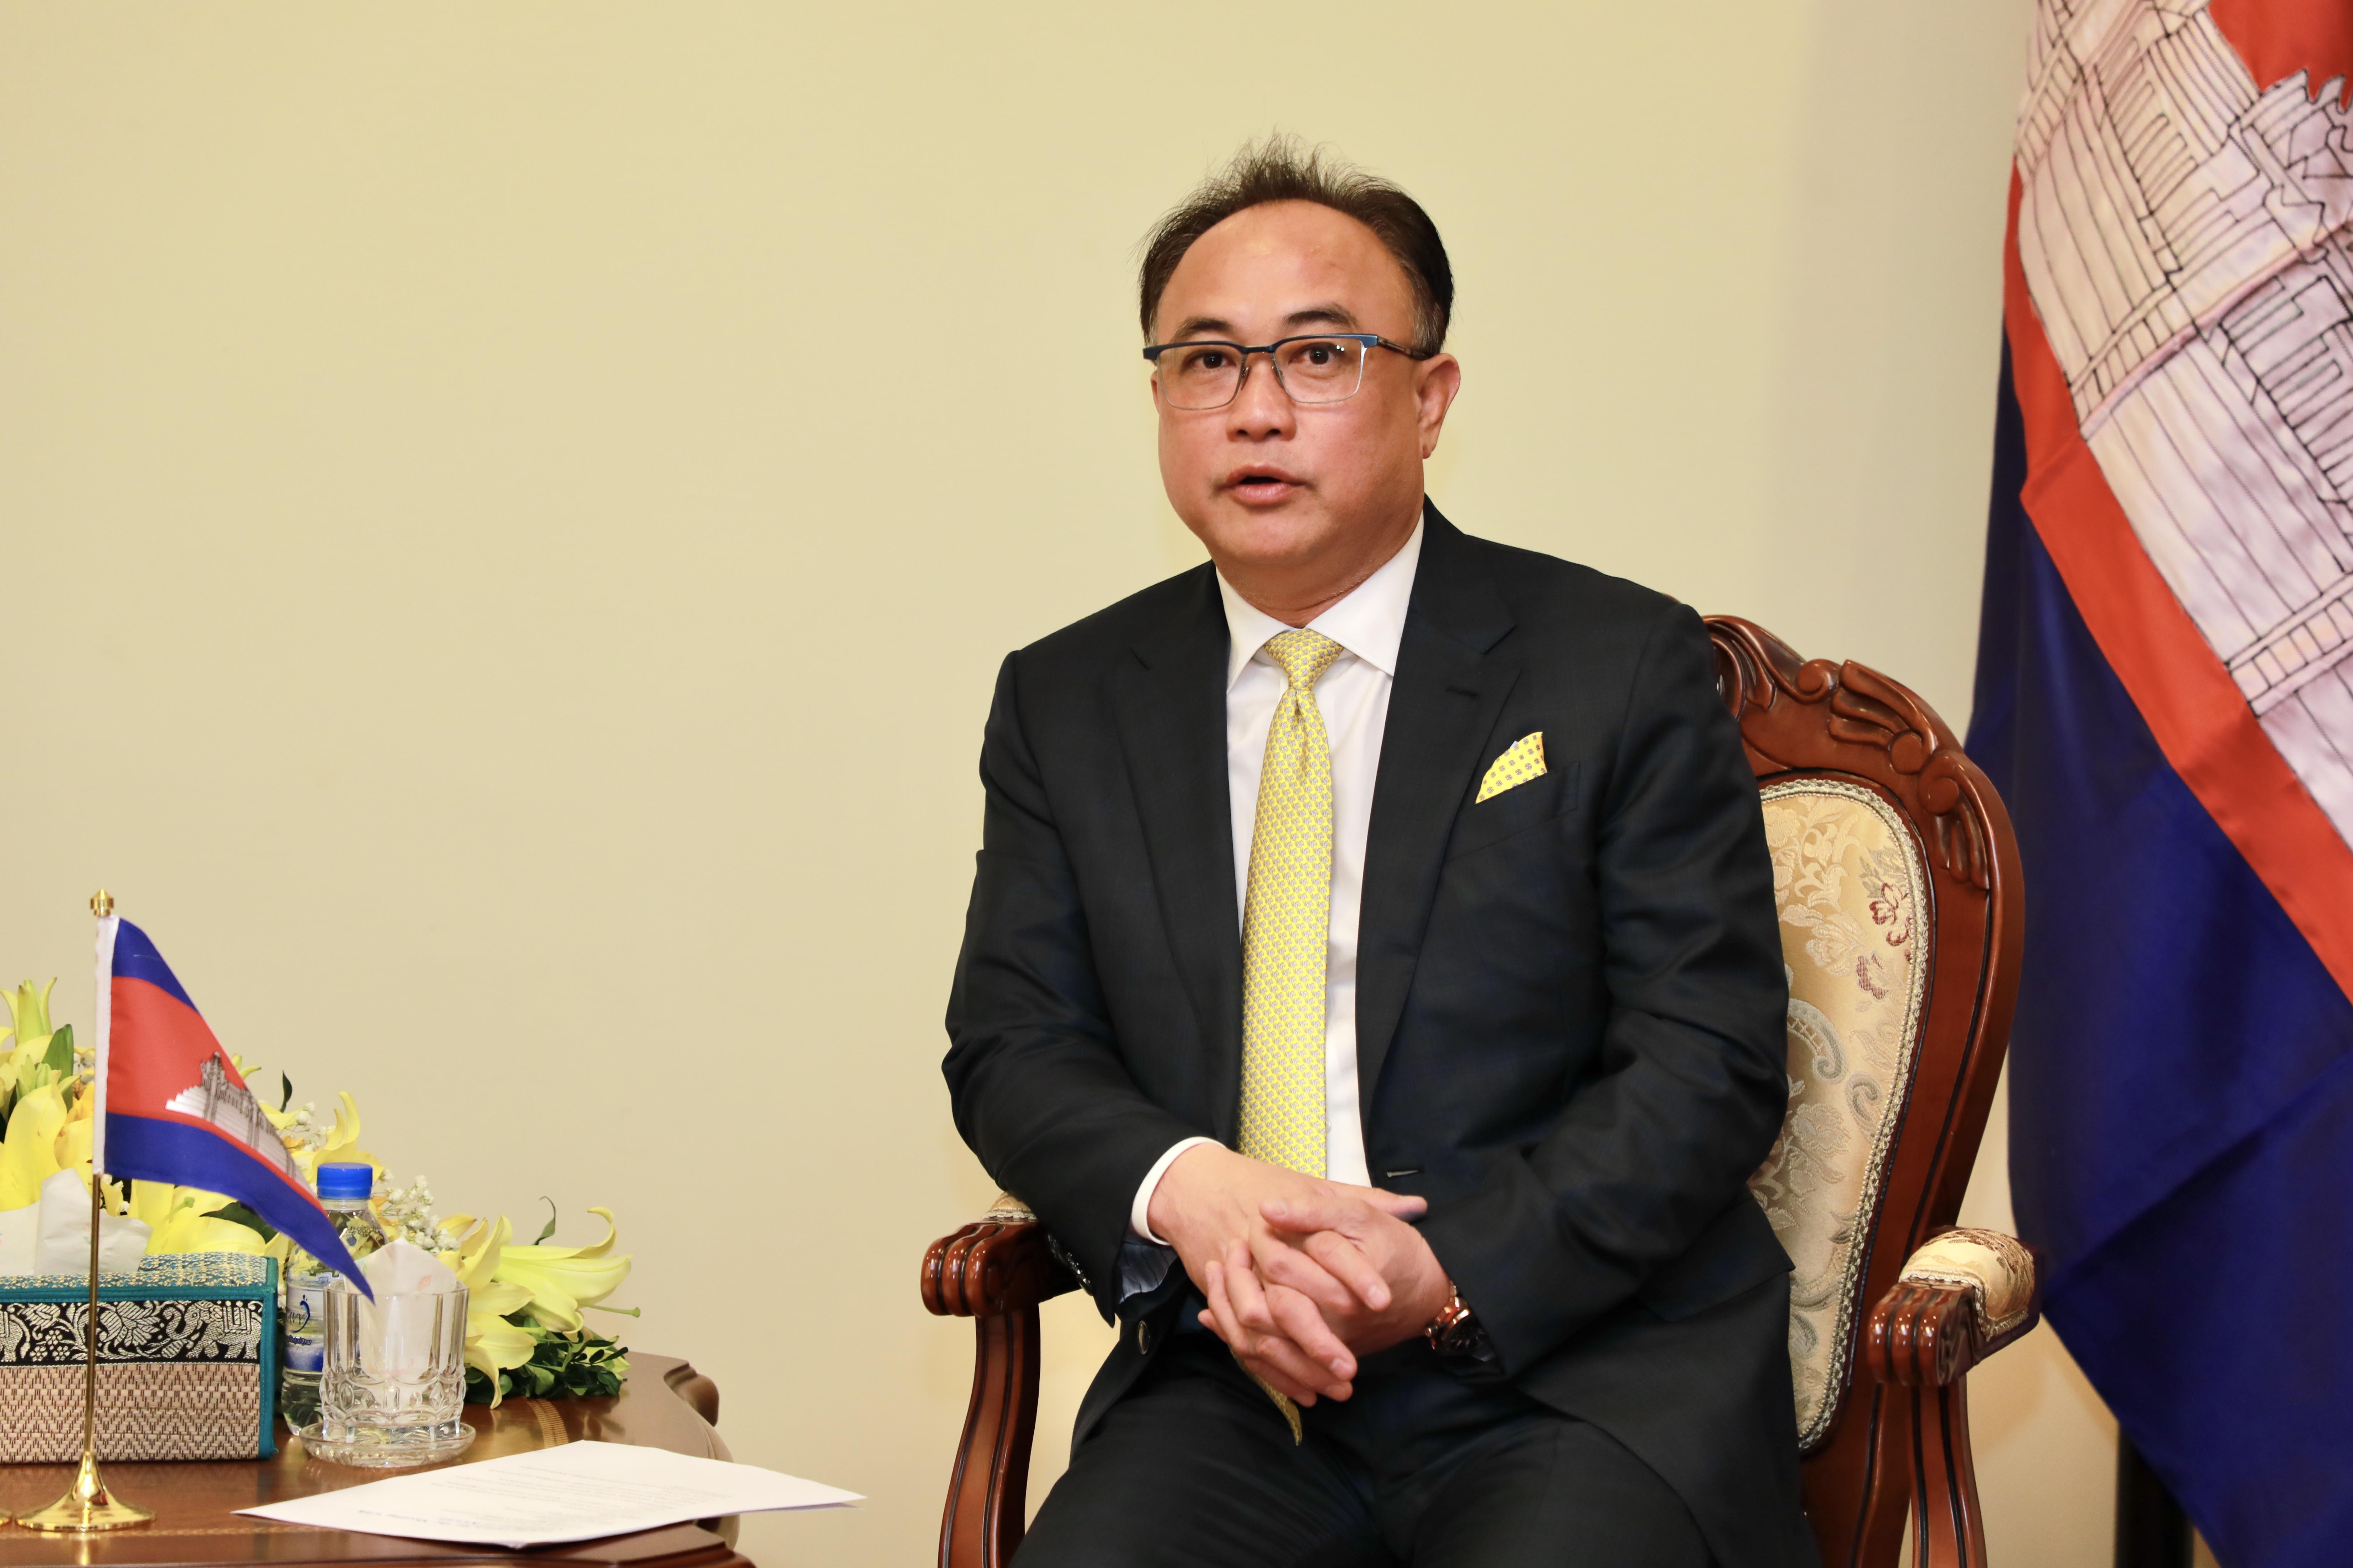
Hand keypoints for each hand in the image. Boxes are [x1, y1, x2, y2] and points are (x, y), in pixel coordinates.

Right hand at [1147, 1144, 1425, 1401]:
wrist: (1198, 1188)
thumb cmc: (1266, 1188)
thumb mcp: (1317, 1187)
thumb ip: (1366, 1198)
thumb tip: (1417, 1206)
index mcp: (1282, 1223)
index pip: (1322, 1252)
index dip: (1355, 1275)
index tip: (1383, 1302)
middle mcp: (1254, 1254)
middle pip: (1283, 1307)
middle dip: (1317, 1342)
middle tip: (1352, 1369)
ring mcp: (1234, 1282)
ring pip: (1258, 1337)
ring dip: (1297, 1369)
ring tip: (1338, 1389)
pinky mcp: (1222, 1304)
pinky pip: (1244, 1348)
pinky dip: (1274, 1375)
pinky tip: (1307, 1395)